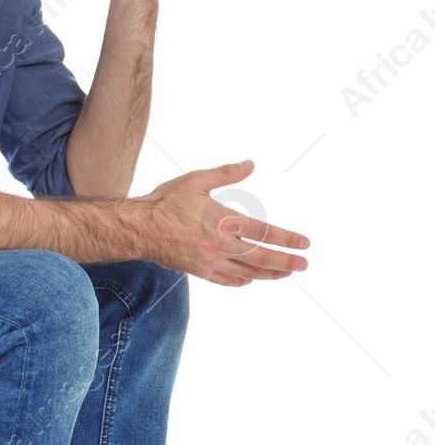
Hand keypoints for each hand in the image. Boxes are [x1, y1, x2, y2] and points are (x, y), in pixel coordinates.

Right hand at [139, 159, 309, 286]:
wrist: (138, 228)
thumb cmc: (166, 202)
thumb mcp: (196, 181)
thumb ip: (226, 173)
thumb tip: (250, 164)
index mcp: (225, 222)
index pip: (266, 233)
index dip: (288, 239)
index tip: (305, 243)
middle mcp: (222, 245)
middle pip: (263, 259)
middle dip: (287, 262)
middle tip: (304, 264)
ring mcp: (212, 261)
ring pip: (249, 273)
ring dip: (271, 274)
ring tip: (285, 273)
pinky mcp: (200, 271)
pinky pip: (229, 280)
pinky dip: (244, 281)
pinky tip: (250, 279)